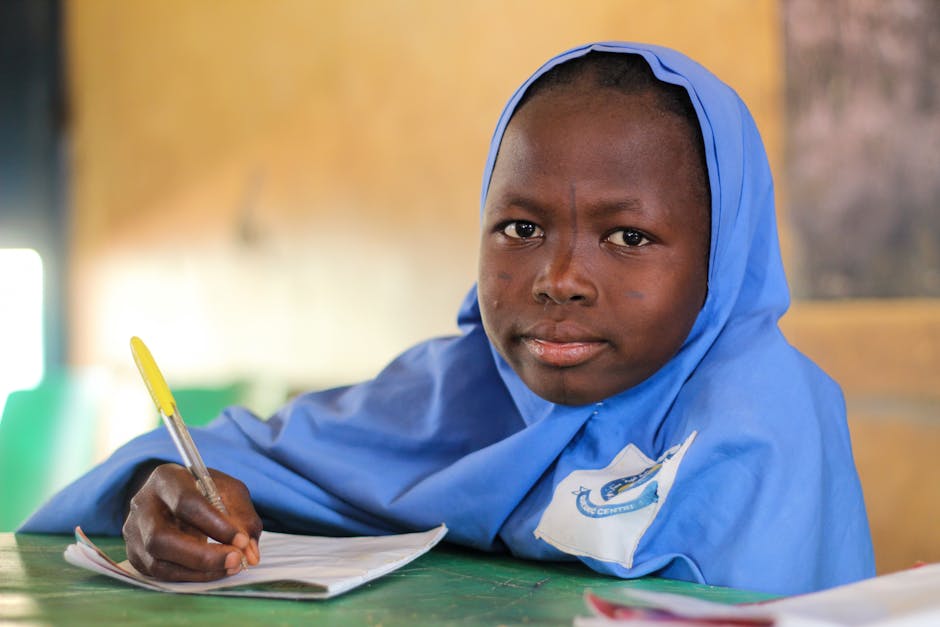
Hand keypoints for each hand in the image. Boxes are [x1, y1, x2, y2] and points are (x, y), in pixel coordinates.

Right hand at [122, 463, 262, 580]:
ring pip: (158, 562)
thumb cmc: (206, 491)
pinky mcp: (135, 554)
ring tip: (231, 567)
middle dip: (203, 555)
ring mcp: (134, 531)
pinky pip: (160, 574)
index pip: (186, 503)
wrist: (179, 497)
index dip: (215, 525)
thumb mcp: (230, 492)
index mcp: (166, 478)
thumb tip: (250, 553)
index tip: (242, 540)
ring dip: (199, 570)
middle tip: (236, 559)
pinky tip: (214, 572)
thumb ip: (244, 518)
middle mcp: (142, 504)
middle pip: (162, 538)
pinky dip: (191, 577)